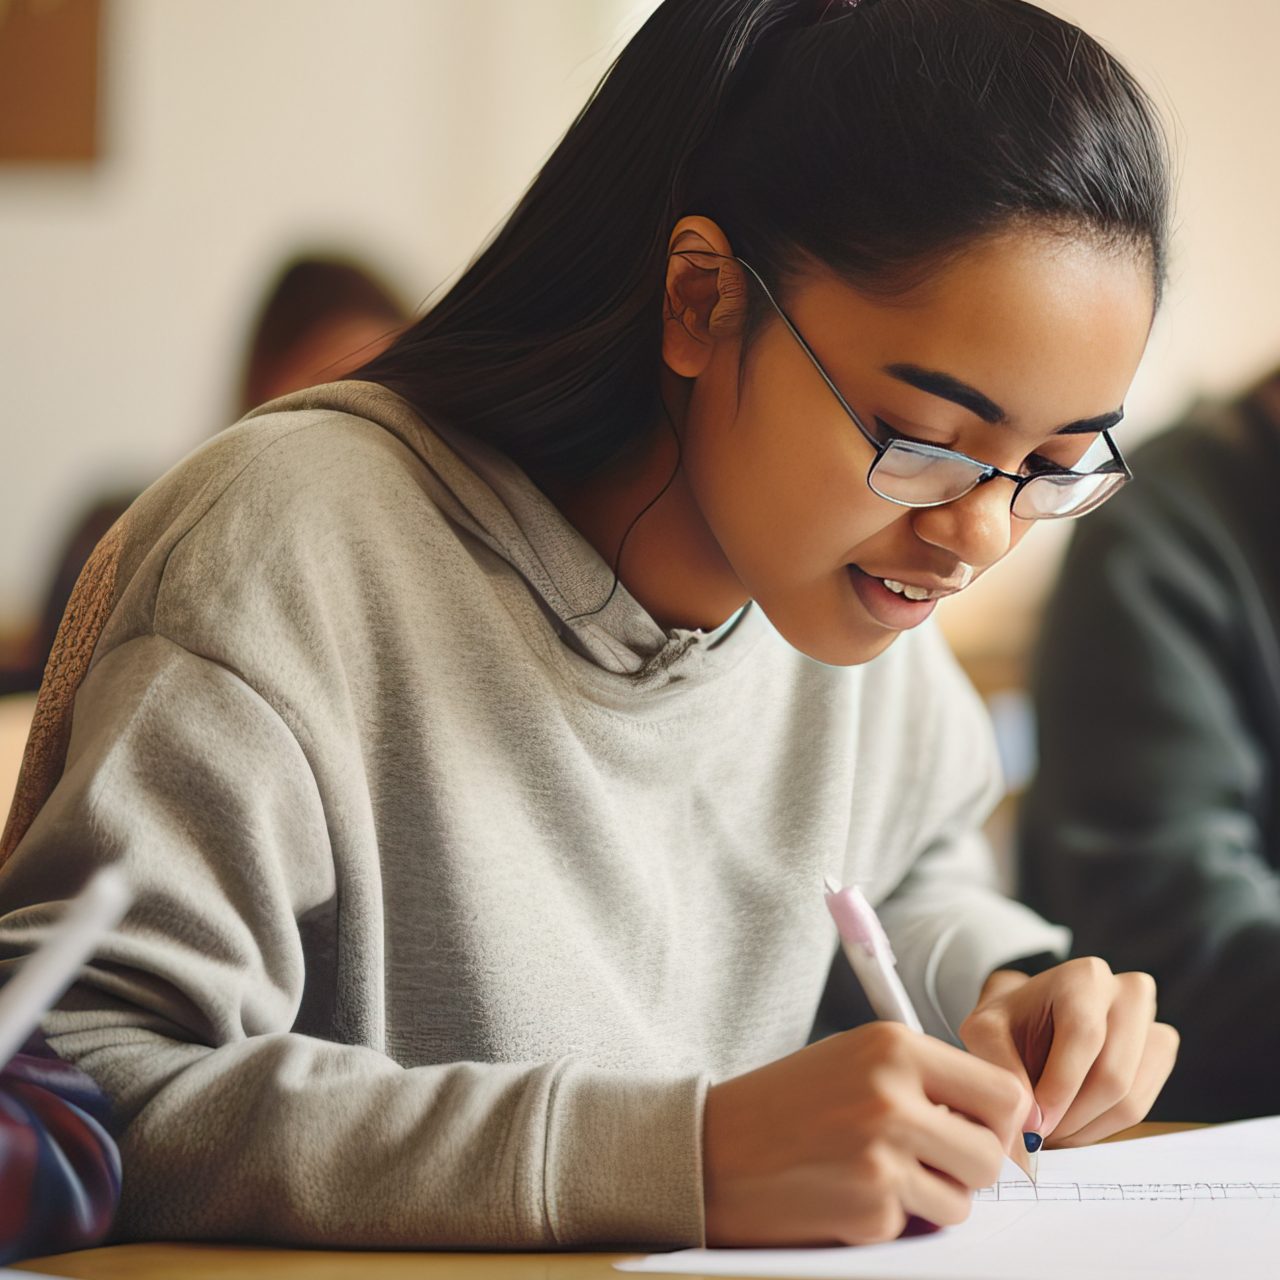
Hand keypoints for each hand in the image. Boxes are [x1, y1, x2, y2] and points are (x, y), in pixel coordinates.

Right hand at [702, 1021, 1029, 1246]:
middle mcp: (893, 1095)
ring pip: (964, 1199)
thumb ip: (924, 1080)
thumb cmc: (786, 1105)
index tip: (985, 1135)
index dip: (1004, 1123)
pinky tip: (846, 1193)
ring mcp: (882, 1154)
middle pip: (993, 1153)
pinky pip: (916, 1225)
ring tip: (880, 1175)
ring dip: (934, 1199)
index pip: (1003, 1092)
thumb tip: (1004, 1123)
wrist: (710, 1150)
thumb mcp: (855, 1061)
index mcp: (894, 1047)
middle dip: (970, 1168)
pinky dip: (891, 1219)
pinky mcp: (869, 1208)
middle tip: (930, 1162)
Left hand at [958, 957, 1178, 1148]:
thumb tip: (1034, 1123)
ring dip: (1086, 1128)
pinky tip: (1072, 1122)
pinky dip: (1103, 1127)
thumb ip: (1003, 1069)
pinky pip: (1142, 1108)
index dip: (1059, 1087)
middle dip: (1071, 1116)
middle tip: (1039, 1135)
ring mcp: (1152, 1025)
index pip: (1084, 1035)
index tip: (1032, 1122)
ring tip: (1050, 1130)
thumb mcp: (985, 1034)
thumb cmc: (1009, 1024)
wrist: (1031, 1020)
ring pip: (1130, 1100)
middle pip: (1112, 1076)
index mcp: (1085, 977)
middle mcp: (1129, 993)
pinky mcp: (1161, 1055)